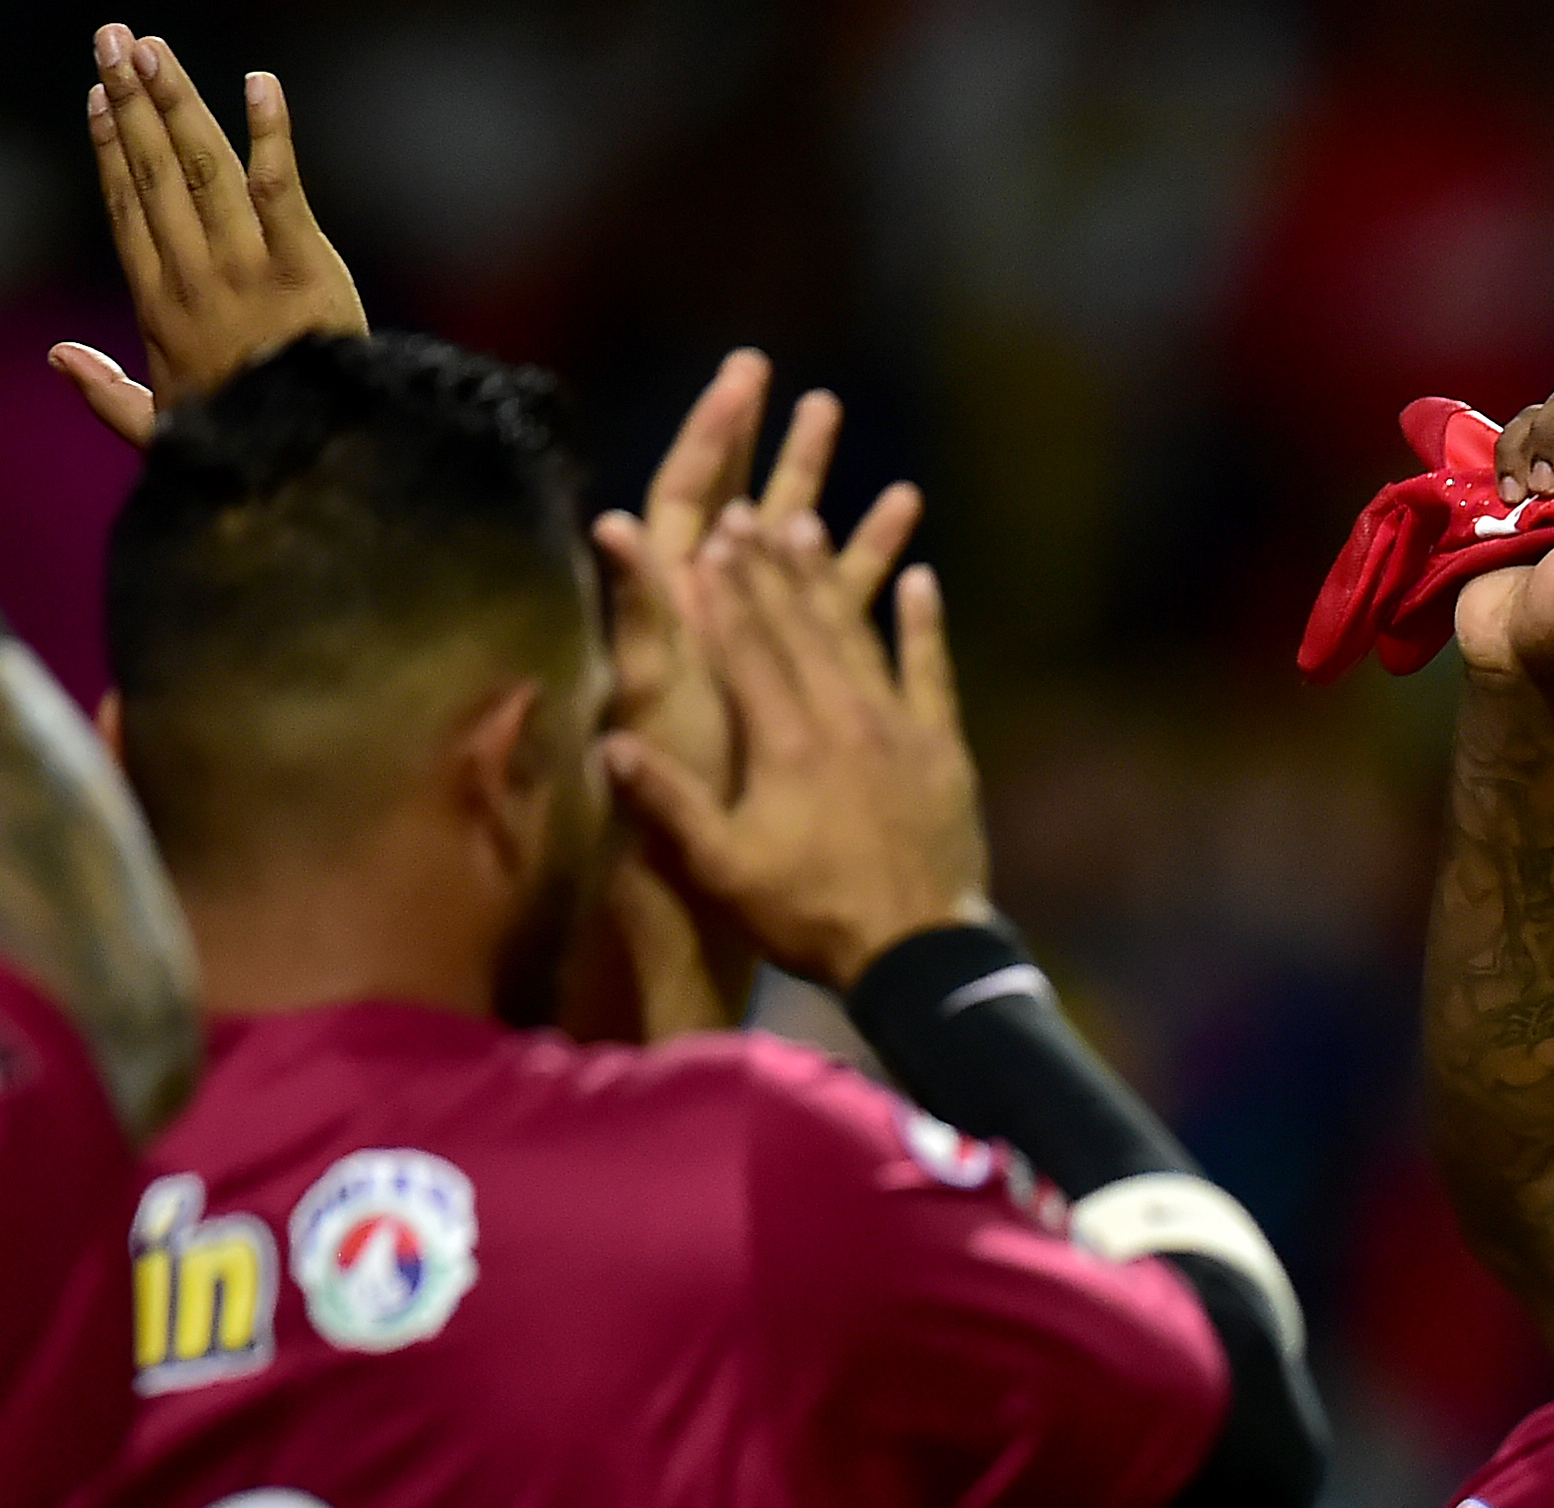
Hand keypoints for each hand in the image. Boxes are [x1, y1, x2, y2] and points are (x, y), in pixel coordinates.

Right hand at [52, 26, 366, 447]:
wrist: (314, 472)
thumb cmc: (246, 455)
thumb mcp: (166, 436)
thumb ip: (111, 396)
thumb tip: (58, 357)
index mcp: (161, 311)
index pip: (127, 211)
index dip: (109, 150)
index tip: (96, 98)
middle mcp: (196, 280)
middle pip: (155, 174)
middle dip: (131, 103)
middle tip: (112, 39)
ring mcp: (248, 271)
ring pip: (202, 169)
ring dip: (177, 102)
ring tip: (153, 46)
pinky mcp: (305, 269)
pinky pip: (281, 189)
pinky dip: (271, 133)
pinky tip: (259, 83)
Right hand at [586, 359, 924, 1030]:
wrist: (920, 954)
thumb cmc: (811, 916)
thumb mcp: (724, 871)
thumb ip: (668, 804)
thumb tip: (609, 742)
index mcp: (784, 742)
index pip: (745, 647)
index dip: (723, 590)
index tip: (705, 538)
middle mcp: (841, 717)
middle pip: (798, 625)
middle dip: (768, 564)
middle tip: (747, 508)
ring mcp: (899, 728)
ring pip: (858, 634)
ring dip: (831, 577)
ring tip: (809, 521)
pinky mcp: (945, 748)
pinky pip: (932, 671)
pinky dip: (923, 624)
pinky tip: (918, 578)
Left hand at [598, 353, 925, 784]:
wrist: (708, 885)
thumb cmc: (682, 794)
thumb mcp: (653, 692)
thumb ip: (638, 610)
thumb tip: (610, 524)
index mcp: (674, 611)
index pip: (688, 497)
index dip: (716, 434)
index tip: (746, 376)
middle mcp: (712, 628)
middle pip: (749, 520)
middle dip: (784, 458)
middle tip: (818, 399)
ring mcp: (759, 666)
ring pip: (805, 574)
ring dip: (849, 526)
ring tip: (897, 481)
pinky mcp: (799, 706)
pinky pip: (841, 633)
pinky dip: (878, 598)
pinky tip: (917, 569)